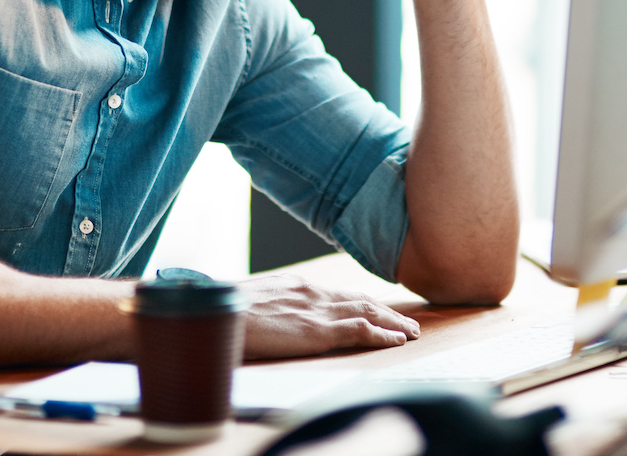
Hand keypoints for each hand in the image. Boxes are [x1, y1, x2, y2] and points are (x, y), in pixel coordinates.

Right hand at [237, 273, 420, 359]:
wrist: (215, 311)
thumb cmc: (226, 312)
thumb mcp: (253, 302)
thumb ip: (273, 307)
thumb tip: (275, 316)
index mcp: (297, 286)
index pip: (339, 293)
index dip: (363, 302)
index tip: (379, 309)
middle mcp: (312, 292)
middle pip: (359, 299)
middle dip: (386, 310)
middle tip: (407, 321)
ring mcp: (316, 310)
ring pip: (367, 311)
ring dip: (393, 321)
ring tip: (411, 331)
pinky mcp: (316, 330)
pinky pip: (359, 331)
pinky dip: (382, 334)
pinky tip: (397, 340)